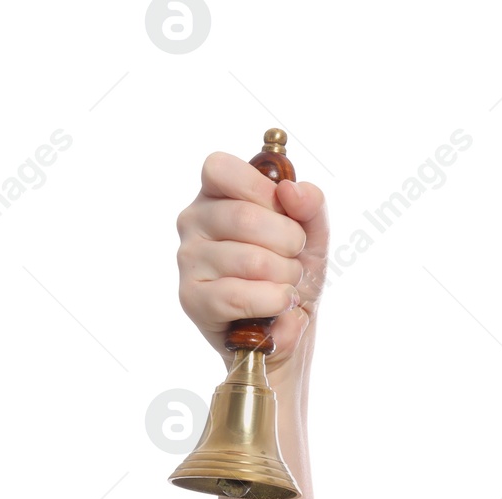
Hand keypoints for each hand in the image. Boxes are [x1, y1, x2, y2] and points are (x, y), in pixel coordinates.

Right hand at [175, 151, 328, 374]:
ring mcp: (188, 259)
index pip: (221, 168)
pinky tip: (278, 305)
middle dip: (290, 243)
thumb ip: (311, 206)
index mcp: (216, 195)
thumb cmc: (292, 272)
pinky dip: (273, 302)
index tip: (284, 213)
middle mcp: (193, 221)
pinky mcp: (192, 298)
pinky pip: (239, 295)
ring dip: (286, 277)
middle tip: (294, 259)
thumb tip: (292, 190)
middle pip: (245, 217)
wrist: (289, 326)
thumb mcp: (313, 235)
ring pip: (250, 260)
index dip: (262, 191)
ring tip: (284, 284)